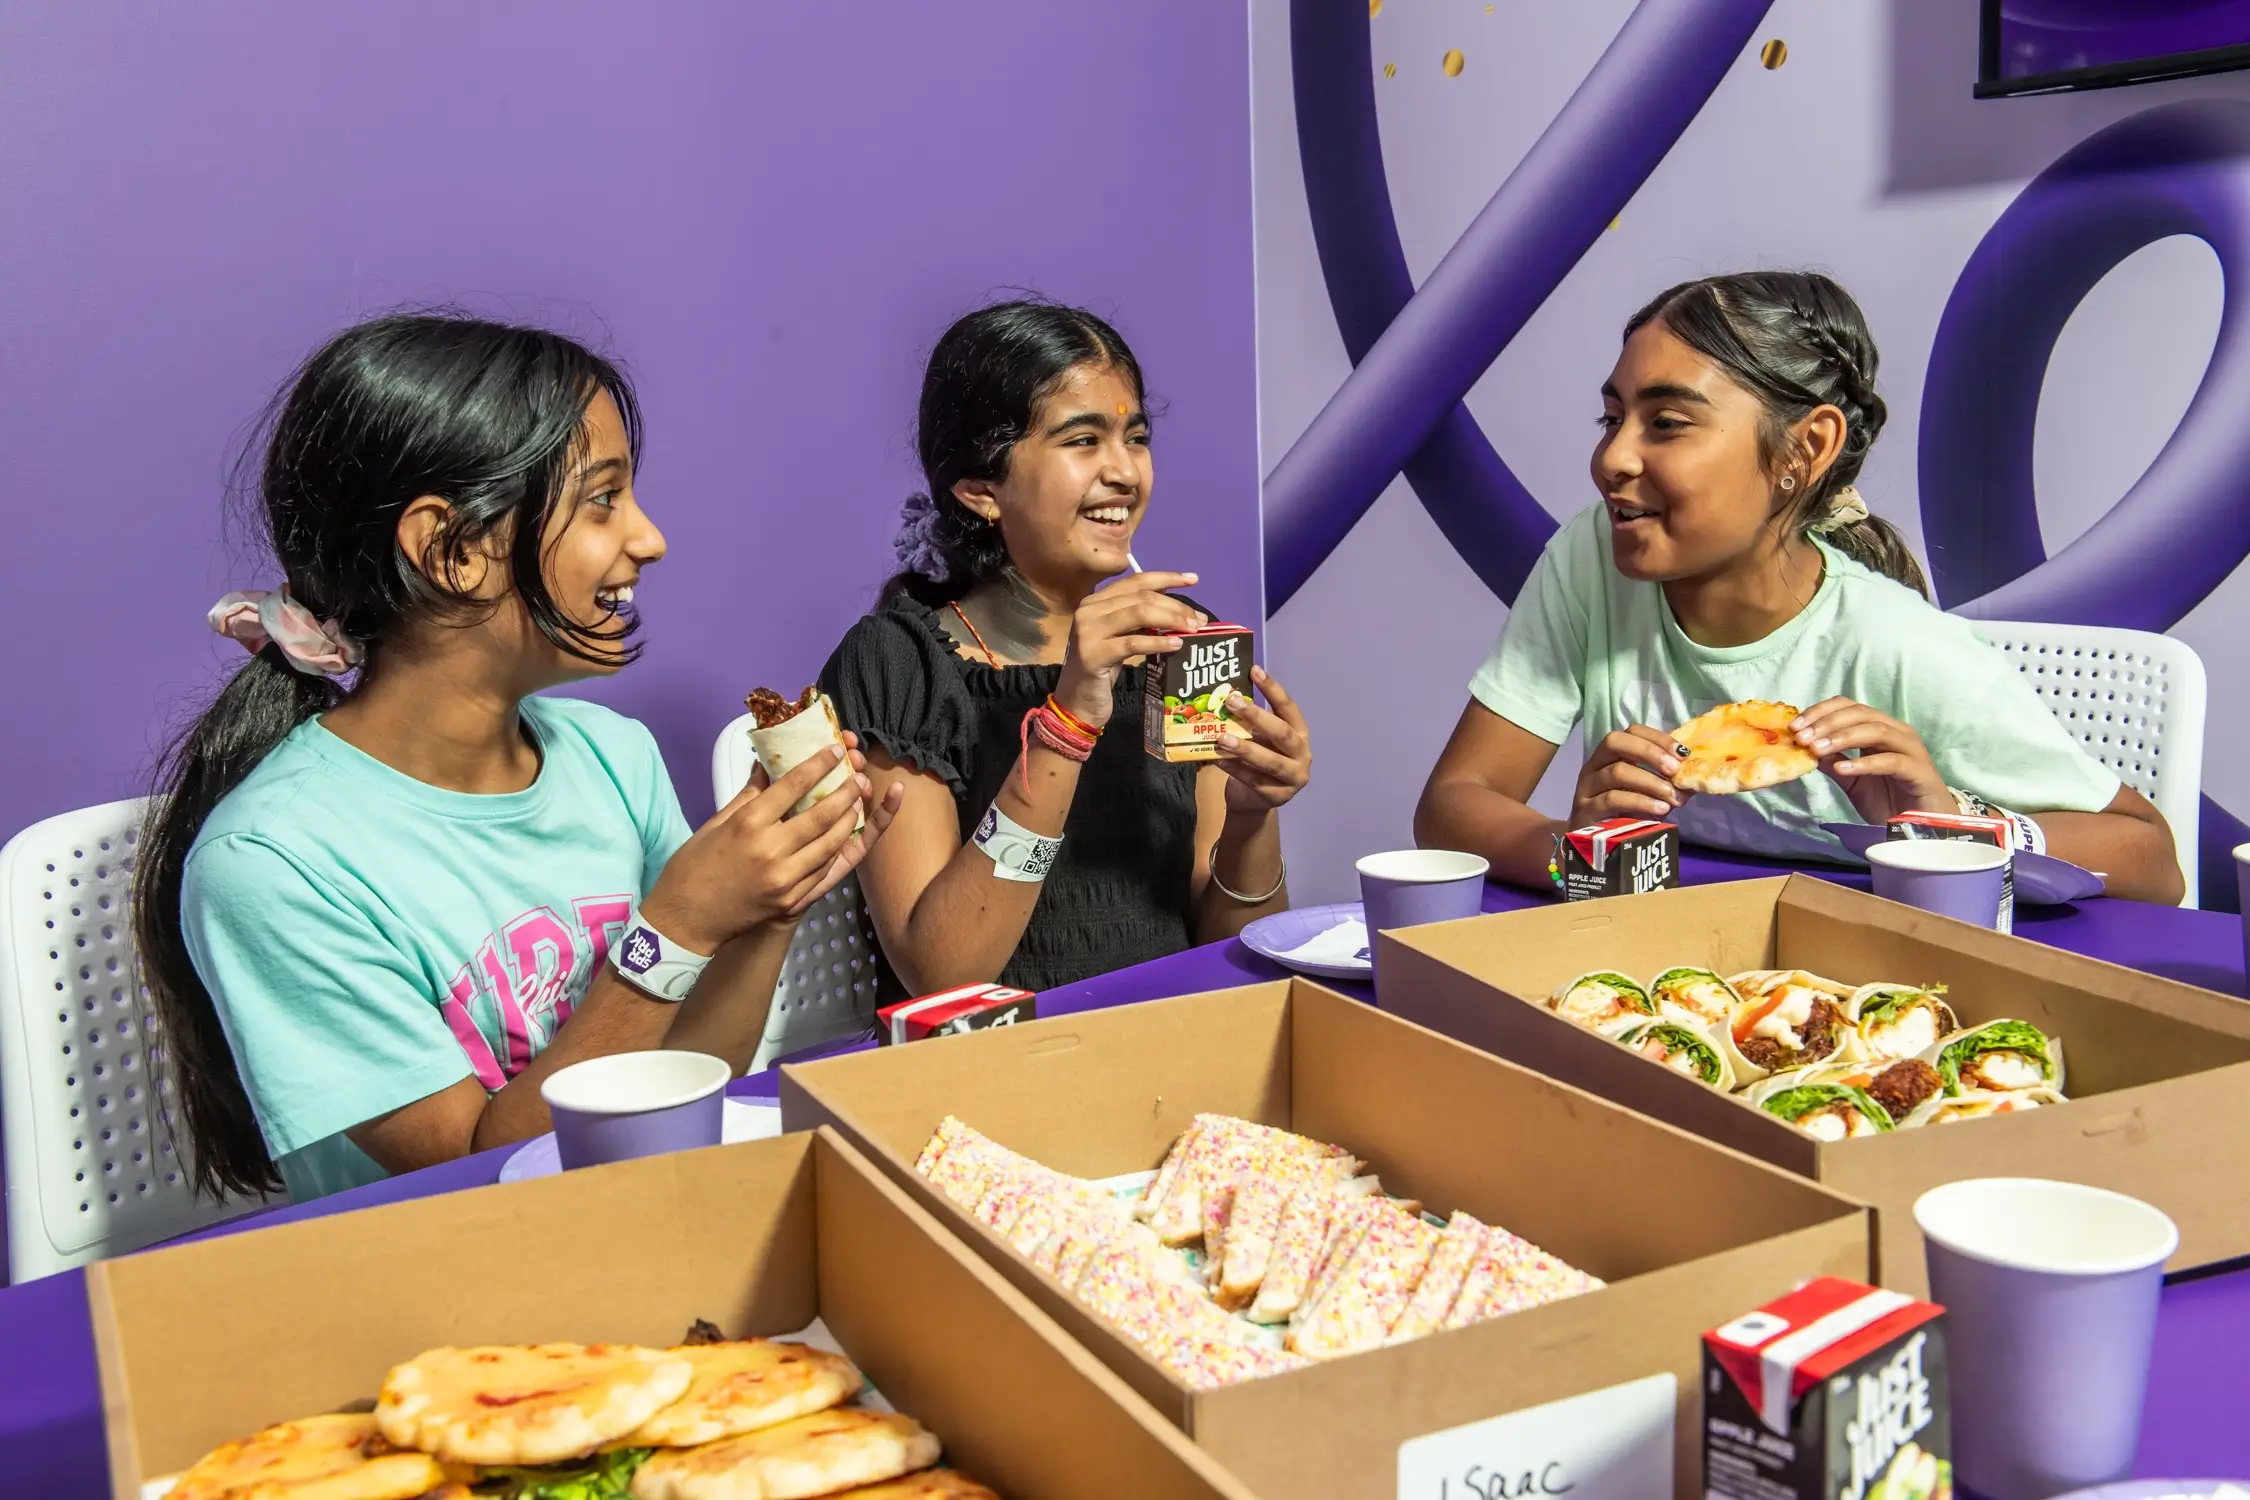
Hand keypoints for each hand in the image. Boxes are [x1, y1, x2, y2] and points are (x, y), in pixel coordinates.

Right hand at [641, 733, 900, 952]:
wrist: (684, 921)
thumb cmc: (692, 867)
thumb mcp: (714, 824)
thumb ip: (747, 796)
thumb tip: (766, 767)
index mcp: (747, 824)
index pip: (792, 786)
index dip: (818, 765)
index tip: (834, 751)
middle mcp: (770, 849)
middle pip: (820, 815)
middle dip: (845, 793)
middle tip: (857, 777)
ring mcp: (783, 878)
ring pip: (829, 844)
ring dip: (847, 822)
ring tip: (856, 803)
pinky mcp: (790, 900)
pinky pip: (821, 870)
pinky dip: (834, 850)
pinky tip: (841, 837)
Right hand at [1052, 570, 1206, 728]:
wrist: (1077, 701)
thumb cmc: (1103, 668)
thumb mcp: (1121, 636)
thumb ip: (1140, 618)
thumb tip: (1179, 607)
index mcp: (1095, 601)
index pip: (1135, 581)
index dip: (1166, 577)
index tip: (1193, 579)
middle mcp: (1088, 610)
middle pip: (1141, 597)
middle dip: (1175, 606)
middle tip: (1199, 619)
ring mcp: (1088, 631)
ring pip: (1138, 614)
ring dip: (1171, 619)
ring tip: (1192, 630)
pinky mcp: (1093, 654)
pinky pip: (1133, 643)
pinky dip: (1158, 642)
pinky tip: (1176, 645)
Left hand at [1214, 666, 1311, 812]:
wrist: (1254, 801)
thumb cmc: (1256, 761)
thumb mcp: (1258, 738)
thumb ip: (1249, 723)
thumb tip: (1225, 696)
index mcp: (1299, 733)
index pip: (1288, 707)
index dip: (1273, 689)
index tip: (1254, 671)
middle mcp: (1302, 753)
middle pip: (1283, 733)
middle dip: (1257, 716)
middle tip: (1232, 701)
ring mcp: (1294, 777)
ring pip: (1271, 761)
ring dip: (1245, 748)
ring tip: (1222, 738)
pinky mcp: (1278, 796)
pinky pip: (1255, 780)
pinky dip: (1235, 769)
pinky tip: (1217, 759)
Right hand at [1571, 726, 1688, 824]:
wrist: (1595, 847)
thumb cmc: (1625, 815)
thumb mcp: (1648, 795)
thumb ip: (1668, 783)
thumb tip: (1695, 778)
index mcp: (1610, 756)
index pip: (1631, 731)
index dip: (1657, 738)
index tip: (1683, 753)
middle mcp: (1594, 766)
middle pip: (1615, 742)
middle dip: (1649, 752)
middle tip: (1674, 769)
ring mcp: (1587, 787)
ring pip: (1616, 771)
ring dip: (1650, 781)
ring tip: (1672, 796)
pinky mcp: (1586, 810)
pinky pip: (1613, 799)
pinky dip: (1640, 801)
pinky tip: (1660, 809)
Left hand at [1792, 698, 1953, 823]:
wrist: (1922, 827)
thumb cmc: (1888, 800)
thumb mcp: (1851, 780)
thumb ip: (1832, 762)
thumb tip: (1804, 748)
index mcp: (1880, 729)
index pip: (1848, 707)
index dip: (1820, 712)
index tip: (1795, 727)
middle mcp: (1897, 732)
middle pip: (1860, 713)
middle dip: (1827, 723)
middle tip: (1802, 737)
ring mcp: (1910, 749)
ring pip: (1876, 731)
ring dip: (1842, 737)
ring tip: (1817, 749)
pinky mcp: (1919, 771)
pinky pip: (1890, 761)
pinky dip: (1864, 763)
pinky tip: (1842, 769)